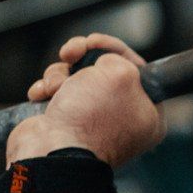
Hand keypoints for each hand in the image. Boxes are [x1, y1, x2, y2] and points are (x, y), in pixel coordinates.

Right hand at [7, 33, 165, 167]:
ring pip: (76, 79)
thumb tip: (103, 62)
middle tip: (70, 54)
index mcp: (149, 113)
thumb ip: (119, 59)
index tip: (94, 41)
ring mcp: (94, 122)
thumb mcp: (120, 74)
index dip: (114, 49)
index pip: (138, 69)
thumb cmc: (91, 119)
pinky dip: (47, 90)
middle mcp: (124, 119)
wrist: (53, 151)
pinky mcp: (67, 123)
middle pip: (104, 71)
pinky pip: (58, 94)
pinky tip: (42, 95)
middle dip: (81, 59)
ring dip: (60, 75)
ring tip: (56, 88)